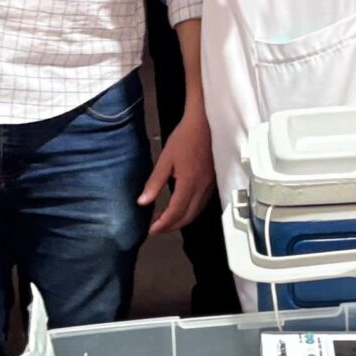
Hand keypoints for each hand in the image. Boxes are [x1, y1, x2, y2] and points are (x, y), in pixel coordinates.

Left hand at [140, 96, 214, 233]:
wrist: (205, 124)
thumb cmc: (183, 139)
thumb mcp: (165, 159)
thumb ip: (155, 182)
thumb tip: (142, 202)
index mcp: (188, 184)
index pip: (175, 212)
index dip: (163, 224)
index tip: (151, 230)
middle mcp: (201, 189)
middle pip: (187, 217)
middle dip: (171, 226)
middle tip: (156, 228)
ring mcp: (209, 187)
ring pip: (196, 213)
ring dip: (181, 220)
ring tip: (165, 220)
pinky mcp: (212, 183)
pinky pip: (201, 205)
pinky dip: (190, 212)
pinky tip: (180, 208)